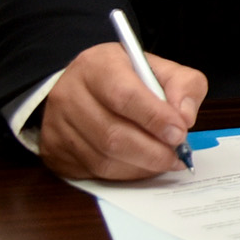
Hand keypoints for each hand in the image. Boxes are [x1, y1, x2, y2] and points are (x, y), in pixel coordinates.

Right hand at [37, 42, 205, 181]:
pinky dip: (125, 173)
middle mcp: (69, 96)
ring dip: (142, 166)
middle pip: (113, 135)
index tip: (180, 133)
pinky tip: (143, 166)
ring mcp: (57, 127)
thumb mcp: (157, 67)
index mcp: (97, 66)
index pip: (125, 96)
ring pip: (103, 159)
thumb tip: (185, 118)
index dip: (155, 118)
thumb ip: (182, 85)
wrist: (79, 85)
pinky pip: (93, 172)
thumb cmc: (124, 76)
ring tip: (166, 161)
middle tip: (178, 155)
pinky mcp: (54, 152)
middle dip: (153, 151)